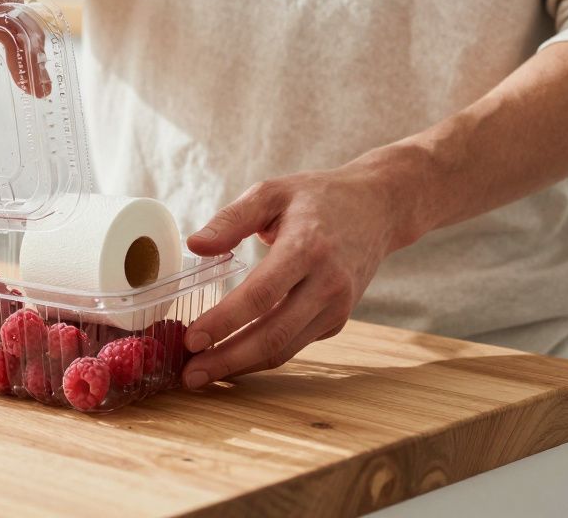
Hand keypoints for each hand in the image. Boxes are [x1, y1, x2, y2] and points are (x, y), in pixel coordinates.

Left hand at [180, 160, 417, 388]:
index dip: (225, 321)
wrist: (378, 208)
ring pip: (284, 349)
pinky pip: (294, 345)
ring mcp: (336, 307)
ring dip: (241, 367)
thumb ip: (231, 218)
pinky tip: (231, 359)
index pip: (261, 295)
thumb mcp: (272, 192)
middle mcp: (327, 284)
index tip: (191, 339)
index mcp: (307, 248)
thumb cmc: (318, 197)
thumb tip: (195, 246)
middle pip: (273, 334)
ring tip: (202, 375)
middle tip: (189, 375)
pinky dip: (261, 356)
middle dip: (227, 360)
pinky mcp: (337, 320)